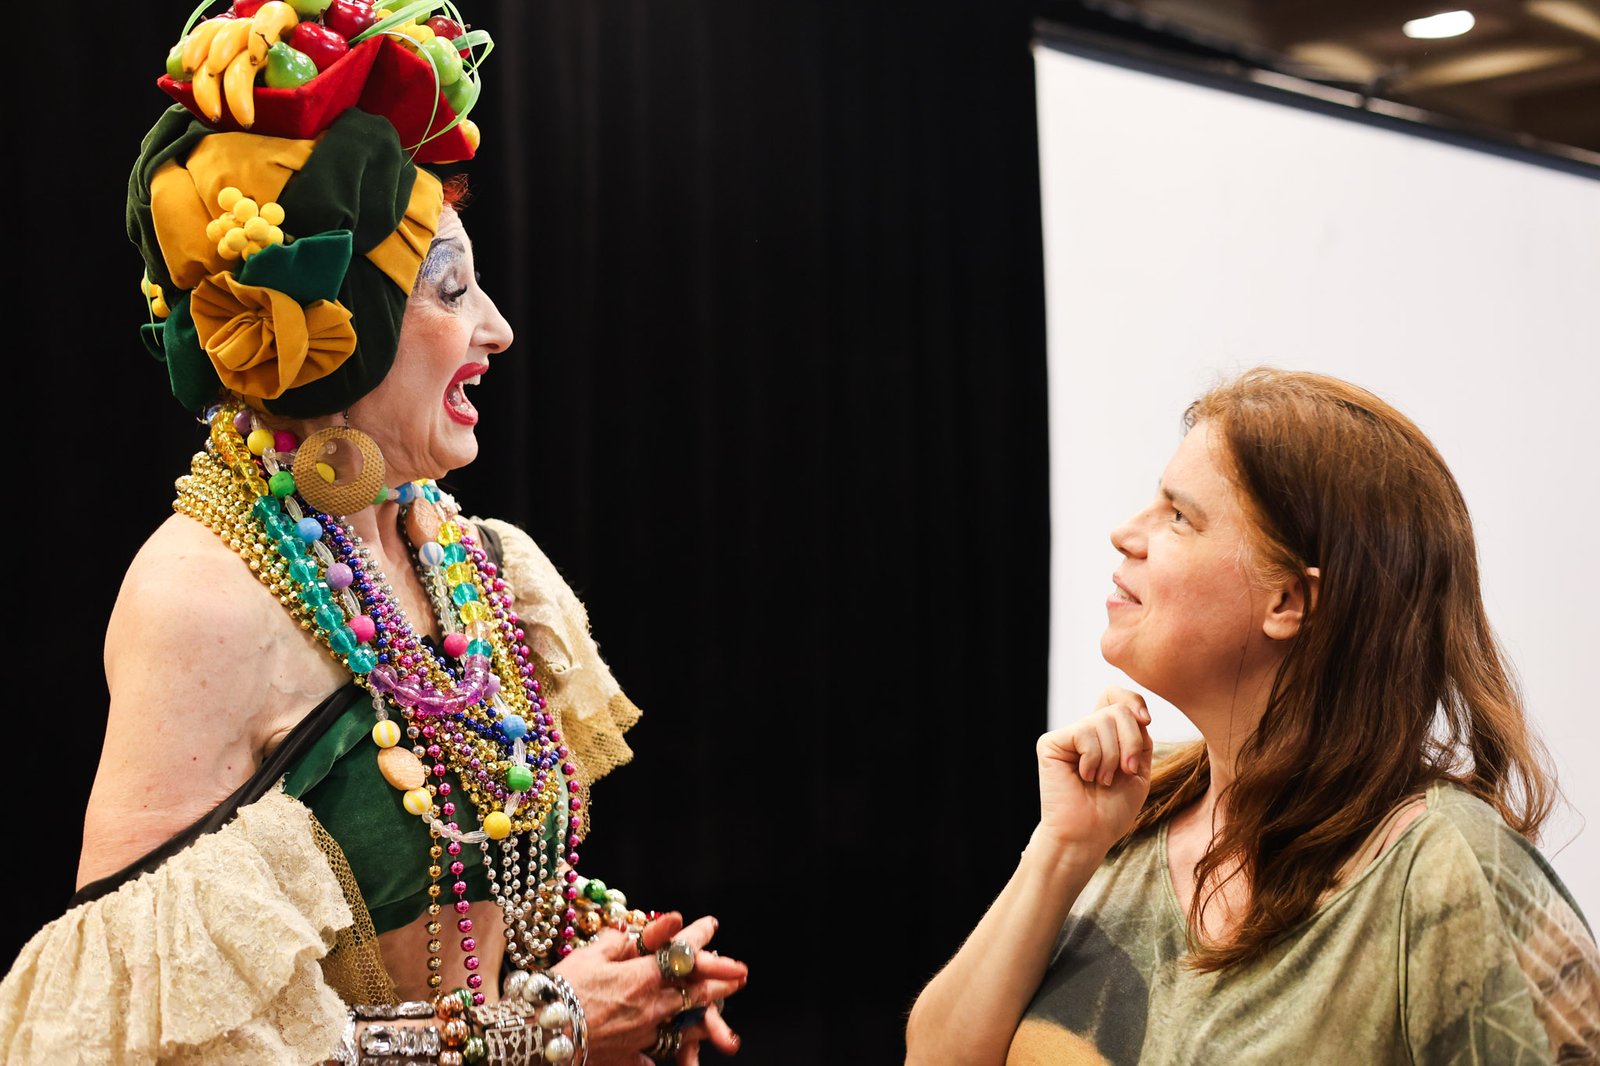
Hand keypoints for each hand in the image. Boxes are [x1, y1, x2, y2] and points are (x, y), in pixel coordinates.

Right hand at [551, 912, 748, 1065]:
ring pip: (685, 1026)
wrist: (539, 1034)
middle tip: (740, 975)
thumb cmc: (561, 988)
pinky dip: (666, 1055)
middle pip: (695, 993)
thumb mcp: (594, 953)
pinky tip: (676, 1061)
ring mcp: (644, 1034)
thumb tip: (668, 920)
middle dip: (720, 982)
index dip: (700, 937)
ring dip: (706, 1018)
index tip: (713, 926)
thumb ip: (633, 939)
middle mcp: (651, 1006)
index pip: (682, 952)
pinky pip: (656, 1057)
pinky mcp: (631, 1056)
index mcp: (643, 976)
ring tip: (721, 1015)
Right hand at [1035, 687, 1152, 854]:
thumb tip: (1135, 712)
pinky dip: (1093, 758)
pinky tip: (1084, 776)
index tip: (1146, 721)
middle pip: (1118, 709)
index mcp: (1105, 735)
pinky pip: (1083, 733)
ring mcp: (1067, 736)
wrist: (1089, 835)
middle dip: (1131, 742)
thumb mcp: (1139, 769)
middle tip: (1126, 772)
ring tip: (1101, 780)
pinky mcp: (1050, 743)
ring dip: (1111, 758)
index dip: (1132, 700)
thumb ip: (1139, 737)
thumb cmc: (1112, 809)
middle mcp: (1085, 730)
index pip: (1115, 695)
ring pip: (1103, 721)